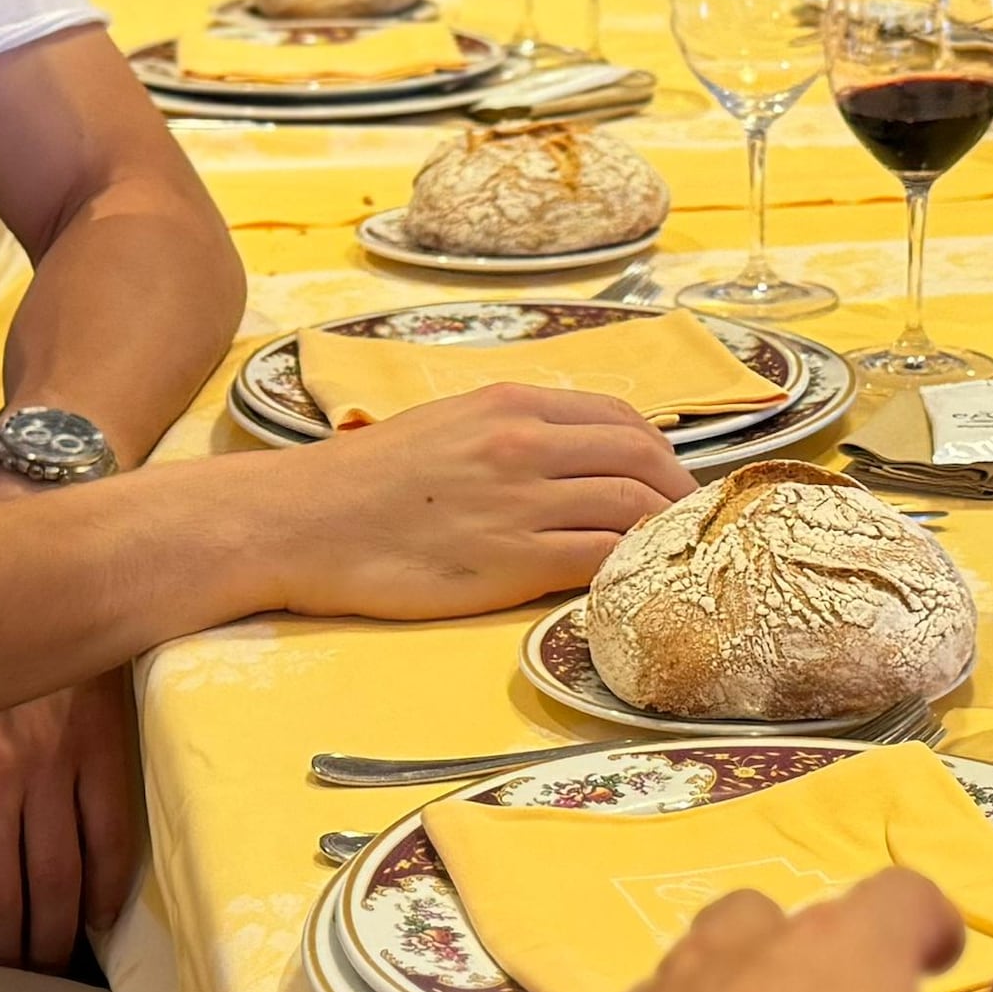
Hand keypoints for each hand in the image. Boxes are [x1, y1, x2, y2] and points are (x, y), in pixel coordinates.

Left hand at [0, 669, 139, 964]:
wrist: (33, 582)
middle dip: (1, 959)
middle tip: (8, 987)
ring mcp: (52, 771)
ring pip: (55, 883)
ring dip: (53, 939)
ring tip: (51, 966)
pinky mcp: (103, 753)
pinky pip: (110, 837)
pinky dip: (107, 888)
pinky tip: (98, 918)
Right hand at [272, 385, 688, 617]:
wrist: (299, 524)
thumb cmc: (362, 483)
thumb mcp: (445, 427)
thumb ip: (512, 435)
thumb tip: (569, 460)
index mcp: (510, 405)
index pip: (620, 417)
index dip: (660, 452)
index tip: (671, 483)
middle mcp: (526, 444)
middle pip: (643, 460)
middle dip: (679, 494)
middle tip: (693, 527)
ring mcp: (523, 503)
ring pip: (634, 510)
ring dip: (666, 535)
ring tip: (674, 560)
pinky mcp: (514, 562)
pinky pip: (603, 561)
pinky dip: (632, 570)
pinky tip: (636, 586)